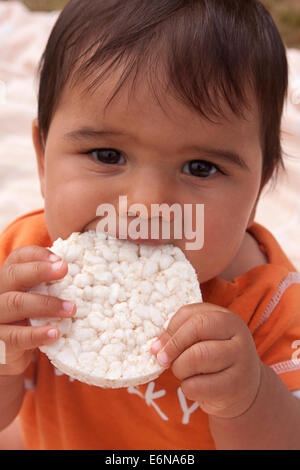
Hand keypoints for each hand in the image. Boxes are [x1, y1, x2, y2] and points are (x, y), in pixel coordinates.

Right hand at [0, 246, 75, 375]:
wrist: (11, 355)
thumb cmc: (30, 321)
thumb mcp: (36, 299)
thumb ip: (49, 286)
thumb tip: (82, 275)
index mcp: (9, 279)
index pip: (18, 257)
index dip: (38, 255)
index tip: (60, 260)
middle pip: (13, 275)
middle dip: (40, 270)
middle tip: (64, 270)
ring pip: (15, 303)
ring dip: (46, 304)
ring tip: (71, 309)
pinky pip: (16, 336)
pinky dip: (37, 334)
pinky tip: (55, 333)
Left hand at [151, 303, 261, 418]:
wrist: (244, 391)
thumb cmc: (215, 360)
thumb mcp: (203, 341)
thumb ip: (180, 335)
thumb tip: (156, 347)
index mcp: (227, 318)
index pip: (192, 314)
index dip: (170, 329)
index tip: (158, 345)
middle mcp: (238, 336)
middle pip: (197, 329)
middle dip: (173, 346)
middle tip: (162, 360)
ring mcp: (241, 361)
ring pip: (197, 357)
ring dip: (179, 368)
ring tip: (182, 373)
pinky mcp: (235, 387)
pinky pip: (198, 385)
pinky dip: (187, 388)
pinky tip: (195, 387)